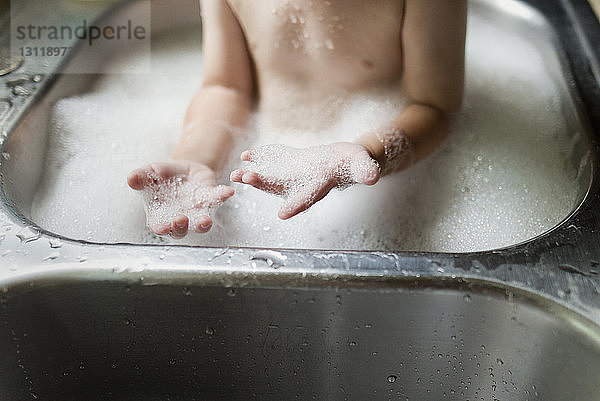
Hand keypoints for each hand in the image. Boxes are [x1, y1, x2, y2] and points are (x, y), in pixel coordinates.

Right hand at [127, 161, 233, 237]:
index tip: (162, 227)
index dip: (162, 228)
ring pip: (201, 223)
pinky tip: (228, 191)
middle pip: (181, 230)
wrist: (182, 169)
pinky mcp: (210, 199)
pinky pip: (217, 200)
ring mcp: (196, 211)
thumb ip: (141, 177)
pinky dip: (222, 196)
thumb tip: (131, 179)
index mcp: (161, 215)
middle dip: (181, 227)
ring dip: (203, 223)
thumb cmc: (162, 177)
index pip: (160, 226)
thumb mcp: (150, 173)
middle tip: (180, 220)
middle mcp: (180, 218)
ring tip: (205, 219)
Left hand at [230, 142, 379, 218]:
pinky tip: (246, 155)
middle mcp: (301, 185)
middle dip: (263, 185)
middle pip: (279, 189)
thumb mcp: (363, 165)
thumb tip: (372, 177)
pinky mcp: (287, 164)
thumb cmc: (356, 164)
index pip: (307, 198)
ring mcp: (292, 175)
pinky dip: (258, 159)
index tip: (284, 213)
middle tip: (246, 179)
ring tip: (237, 173)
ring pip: (270, 179)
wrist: (345, 159)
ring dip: (253, 177)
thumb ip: (365, 171)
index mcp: (319, 187)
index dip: (296, 205)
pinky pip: (270, 163)